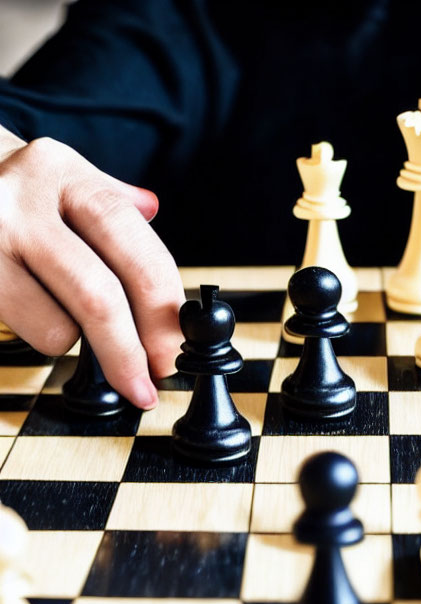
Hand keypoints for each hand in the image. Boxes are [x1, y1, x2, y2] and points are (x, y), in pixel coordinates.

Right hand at [0, 125, 184, 406]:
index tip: (174, 351)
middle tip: (146, 381)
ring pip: (57, 327)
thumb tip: (163, 256)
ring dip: (76, 341)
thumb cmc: (18, 192)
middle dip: (131, 351)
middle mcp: (21, 203)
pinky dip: (42, 334)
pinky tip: (34, 310)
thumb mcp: (70, 181)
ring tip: (67, 315)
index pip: (136, 252)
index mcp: (67, 176)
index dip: (164, 314)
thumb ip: (123, 219)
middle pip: (99, 296)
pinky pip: (24, 333)